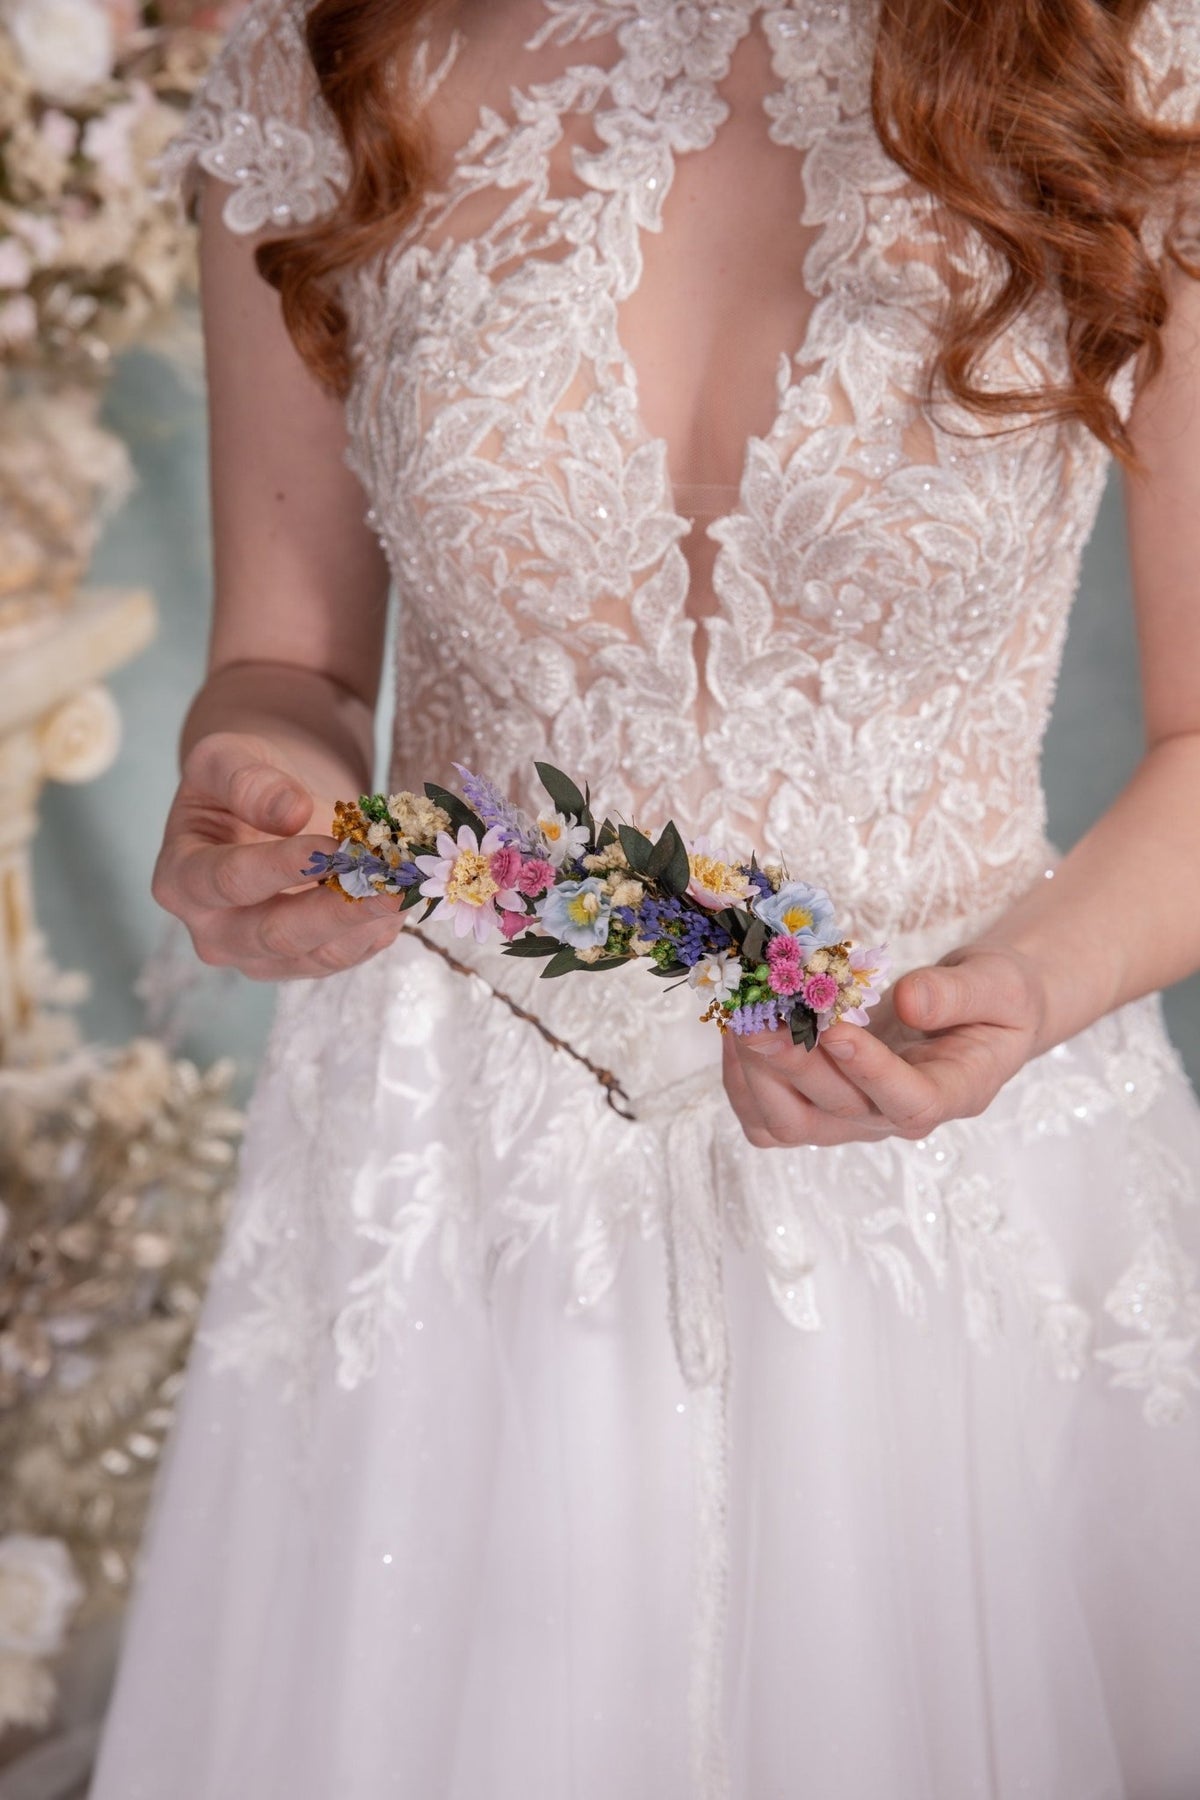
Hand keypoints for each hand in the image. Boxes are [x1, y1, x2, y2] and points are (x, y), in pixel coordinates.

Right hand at [151, 730, 405, 980]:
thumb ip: (246, 780)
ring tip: (409, 886)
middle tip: (390, 884)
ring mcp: (259, 955)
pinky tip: (405, 896)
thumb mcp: (228, 757)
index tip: (332, 846)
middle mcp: (213, 930)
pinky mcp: (303, 962)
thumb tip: (289, 812)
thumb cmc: (241, 776)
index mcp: (179, 879)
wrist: (267, 800)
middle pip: (277, 933)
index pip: (229, 880)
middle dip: (338, 909)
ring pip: (319, 954)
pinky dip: (379, 929)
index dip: (282, 866)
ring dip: (368, 922)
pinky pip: (346, 956)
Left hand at [721, 942, 1047, 1147]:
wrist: (980, 1011)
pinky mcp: (821, 1108)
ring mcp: (853, 1118)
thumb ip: (958, 994)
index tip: (836, 1029)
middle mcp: (895, 1117)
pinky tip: (735, 1031)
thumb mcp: (998, 984)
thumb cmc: (996, 1000)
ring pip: (791, 1124)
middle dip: (792, 1062)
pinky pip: (768, 1117)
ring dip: (757, 1075)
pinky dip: (743, 1081)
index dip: (870, 1071)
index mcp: (952, 1093)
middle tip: (756, 1013)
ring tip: (739, 1015)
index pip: (909, 1101)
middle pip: (836, 1110)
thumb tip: (907, 1001)